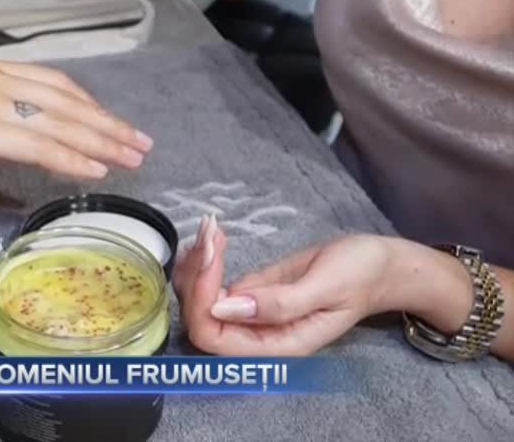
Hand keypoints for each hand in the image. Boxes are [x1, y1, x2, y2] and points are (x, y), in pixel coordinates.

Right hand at [0, 50, 152, 178]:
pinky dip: (74, 159)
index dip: (82, 102)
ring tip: (134, 157)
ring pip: (64, 124)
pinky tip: (98, 171)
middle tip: (140, 142)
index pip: (47, 83)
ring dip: (104, 142)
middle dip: (107, 123)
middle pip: (67, 101)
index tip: (106, 118)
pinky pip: (42, 147)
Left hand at [173, 217, 399, 354]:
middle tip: (209, 231)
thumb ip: (279, 304)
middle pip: (198, 318)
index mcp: (278, 346)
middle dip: (196, 274)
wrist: (379, 265)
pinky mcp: (248, 294)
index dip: (203, 300)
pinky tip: (212, 235)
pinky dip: (205, 259)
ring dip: (197, 263)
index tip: (212, 255)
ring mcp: (249, 315)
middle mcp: (257, 336)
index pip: (213, 337)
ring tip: (210, 228)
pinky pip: (212, 283)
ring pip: (199, 298)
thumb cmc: (361, 276)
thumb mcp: (327, 287)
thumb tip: (224, 309)